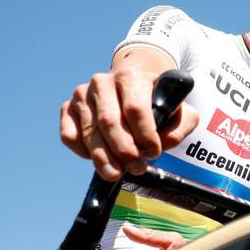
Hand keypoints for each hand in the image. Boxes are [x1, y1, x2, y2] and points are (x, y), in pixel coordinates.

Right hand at [60, 67, 197, 180]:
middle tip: (137, 168)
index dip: (145, 135)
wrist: (132, 86)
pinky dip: (84, 152)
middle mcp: (102, 82)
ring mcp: (82, 95)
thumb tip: (164, 143)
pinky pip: (70, 136)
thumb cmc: (157, 101)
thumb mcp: (180, 109)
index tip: (154, 152)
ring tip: (118, 173)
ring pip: (90, 132)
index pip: (135, 108)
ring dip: (104, 158)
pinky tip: (102, 159)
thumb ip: (182, 125)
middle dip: (125, 151)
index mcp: (130, 76)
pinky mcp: (67, 108)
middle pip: (109, 122)